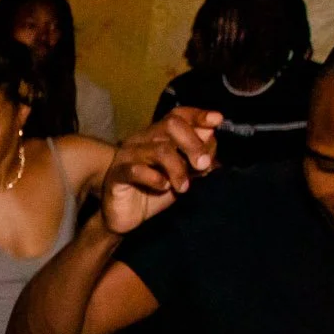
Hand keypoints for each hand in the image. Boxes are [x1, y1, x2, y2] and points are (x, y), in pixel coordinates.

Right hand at [100, 107, 221, 234]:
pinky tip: (163, 188)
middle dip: (193, 143)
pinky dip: (156, 179)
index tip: (217, 120)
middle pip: (171, 125)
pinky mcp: (117, 174)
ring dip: (178, 169)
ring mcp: (127, 155)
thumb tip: (211, 136)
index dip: (198, 115)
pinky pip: (137, 170)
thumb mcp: (183, 174)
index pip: (178, 115)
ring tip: (184, 187)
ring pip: (159, 150)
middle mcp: (141, 139)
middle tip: (203, 165)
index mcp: (157, 136)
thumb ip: (197, 157)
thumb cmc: (154, 192)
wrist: (125, 217)